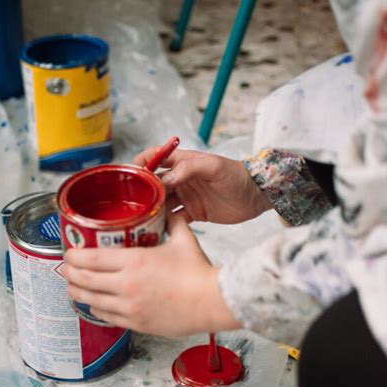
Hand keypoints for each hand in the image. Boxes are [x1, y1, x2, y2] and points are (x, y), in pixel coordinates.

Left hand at [63, 210, 240, 336]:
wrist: (212, 301)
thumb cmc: (198, 272)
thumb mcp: (182, 239)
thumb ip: (170, 223)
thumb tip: (166, 211)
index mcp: (134, 262)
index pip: (90, 258)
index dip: (73, 256)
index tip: (69, 252)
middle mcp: (126, 285)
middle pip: (84, 279)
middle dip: (70, 273)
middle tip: (65, 269)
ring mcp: (129, 307)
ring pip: (91, 300)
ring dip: (78, 292)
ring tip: (72, 286)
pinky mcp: (136, 323)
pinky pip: (106, 316)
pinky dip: (96, 308)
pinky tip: (93, 303)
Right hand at [134, 146, 270, 223]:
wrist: (257, 196)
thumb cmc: (237, 175)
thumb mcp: (214, 167)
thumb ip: (189, 169)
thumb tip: (165, 178)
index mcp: (183, 162)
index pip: (154, 157)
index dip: (140, 164)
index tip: (129, 176)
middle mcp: (180, 178)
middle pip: (153, 183)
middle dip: (141, 191)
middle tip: (131, 203)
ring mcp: (186, 196)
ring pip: (161, 202)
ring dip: (152, 209)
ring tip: (141, 218)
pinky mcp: (193, 213)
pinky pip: (174, 218)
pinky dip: (165, 223)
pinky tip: (158, 228)